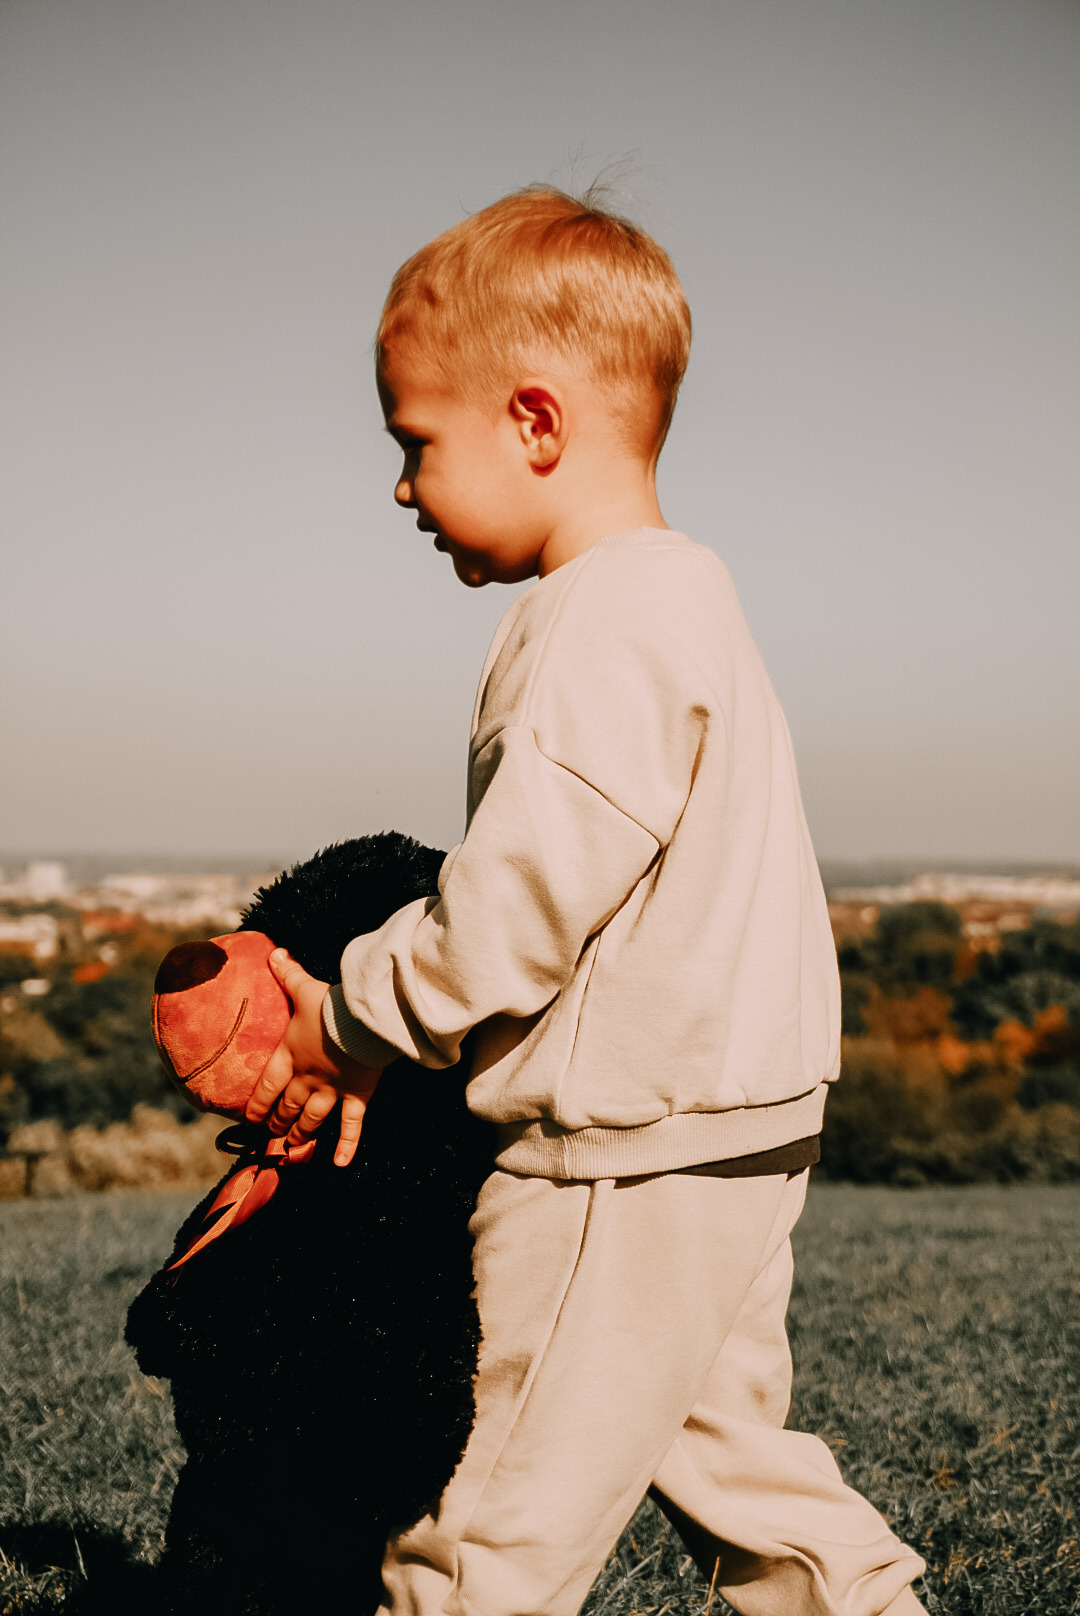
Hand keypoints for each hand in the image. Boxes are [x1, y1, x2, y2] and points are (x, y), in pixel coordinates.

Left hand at [245, 950, 382, 1166]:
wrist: (362, 1023)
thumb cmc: (331, 1007)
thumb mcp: (304, 988)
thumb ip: (288, 973)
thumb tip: (274, 951)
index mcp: (290, 1056)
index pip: (266, 1086)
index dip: (257, 1104)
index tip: (249, 1117)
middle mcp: (307, 1079)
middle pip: (288, 1107)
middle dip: (278, 1121)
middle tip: (272, 1133)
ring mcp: (332, 1091)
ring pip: (312, 1120)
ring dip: (301, 1135)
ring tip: (294, 1146)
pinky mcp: (358, 1096)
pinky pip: (351, 1126)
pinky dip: (346, 1146)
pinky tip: (339, 1164)